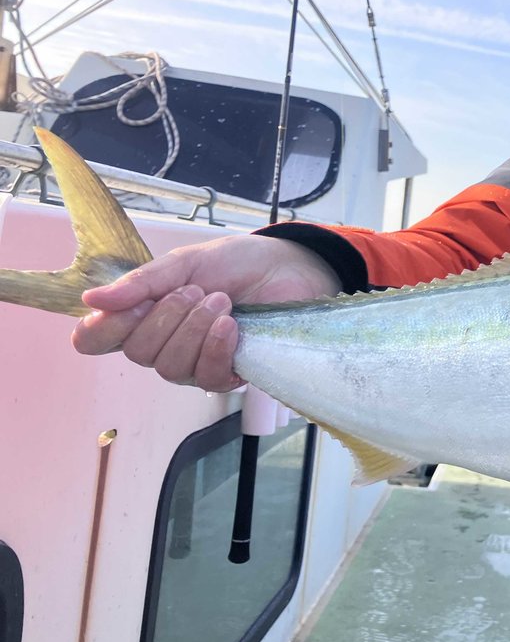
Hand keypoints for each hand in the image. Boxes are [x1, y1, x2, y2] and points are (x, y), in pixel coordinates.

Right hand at [71, 234, 340, 391]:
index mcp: (142, 315)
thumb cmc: (236, 264)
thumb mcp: (186, 263)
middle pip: (137, 353)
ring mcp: (193, 364)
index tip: (127, 307)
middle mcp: (162, 345)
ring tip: (221, 301)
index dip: (101, 330)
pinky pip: (205, 378)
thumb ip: (142, 283)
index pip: (96, 340)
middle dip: (166, 317)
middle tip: (197, 291)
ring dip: (194, 329)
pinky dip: (216, 348)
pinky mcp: (227, 376)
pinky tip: (231, 326)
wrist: (287, 270)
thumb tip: (91, 300)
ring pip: (169, 368)